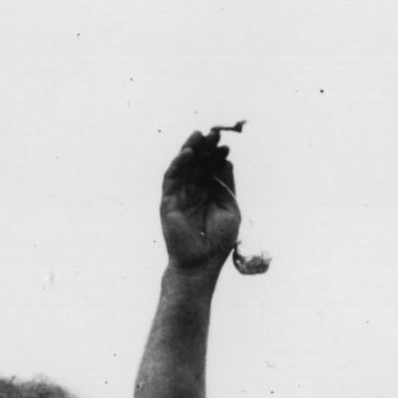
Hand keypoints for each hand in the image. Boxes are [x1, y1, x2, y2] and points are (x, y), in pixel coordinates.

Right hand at [159, 130, 242, 272]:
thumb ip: (226, 185)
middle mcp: (192, 192)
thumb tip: (227, 161)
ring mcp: (179, 196)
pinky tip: (188, 154)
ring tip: (199, 136)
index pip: (210, 169)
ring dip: (190, 150)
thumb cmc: (218, 241)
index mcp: (208, 194)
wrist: (202, 264)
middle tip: (214, 134)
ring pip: (182, 167)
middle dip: (205, 148)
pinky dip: (178, 165)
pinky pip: (171, 179)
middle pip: (197, 164)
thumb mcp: (229, 208)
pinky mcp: (168, 202)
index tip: (226, 145)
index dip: (216, 156)